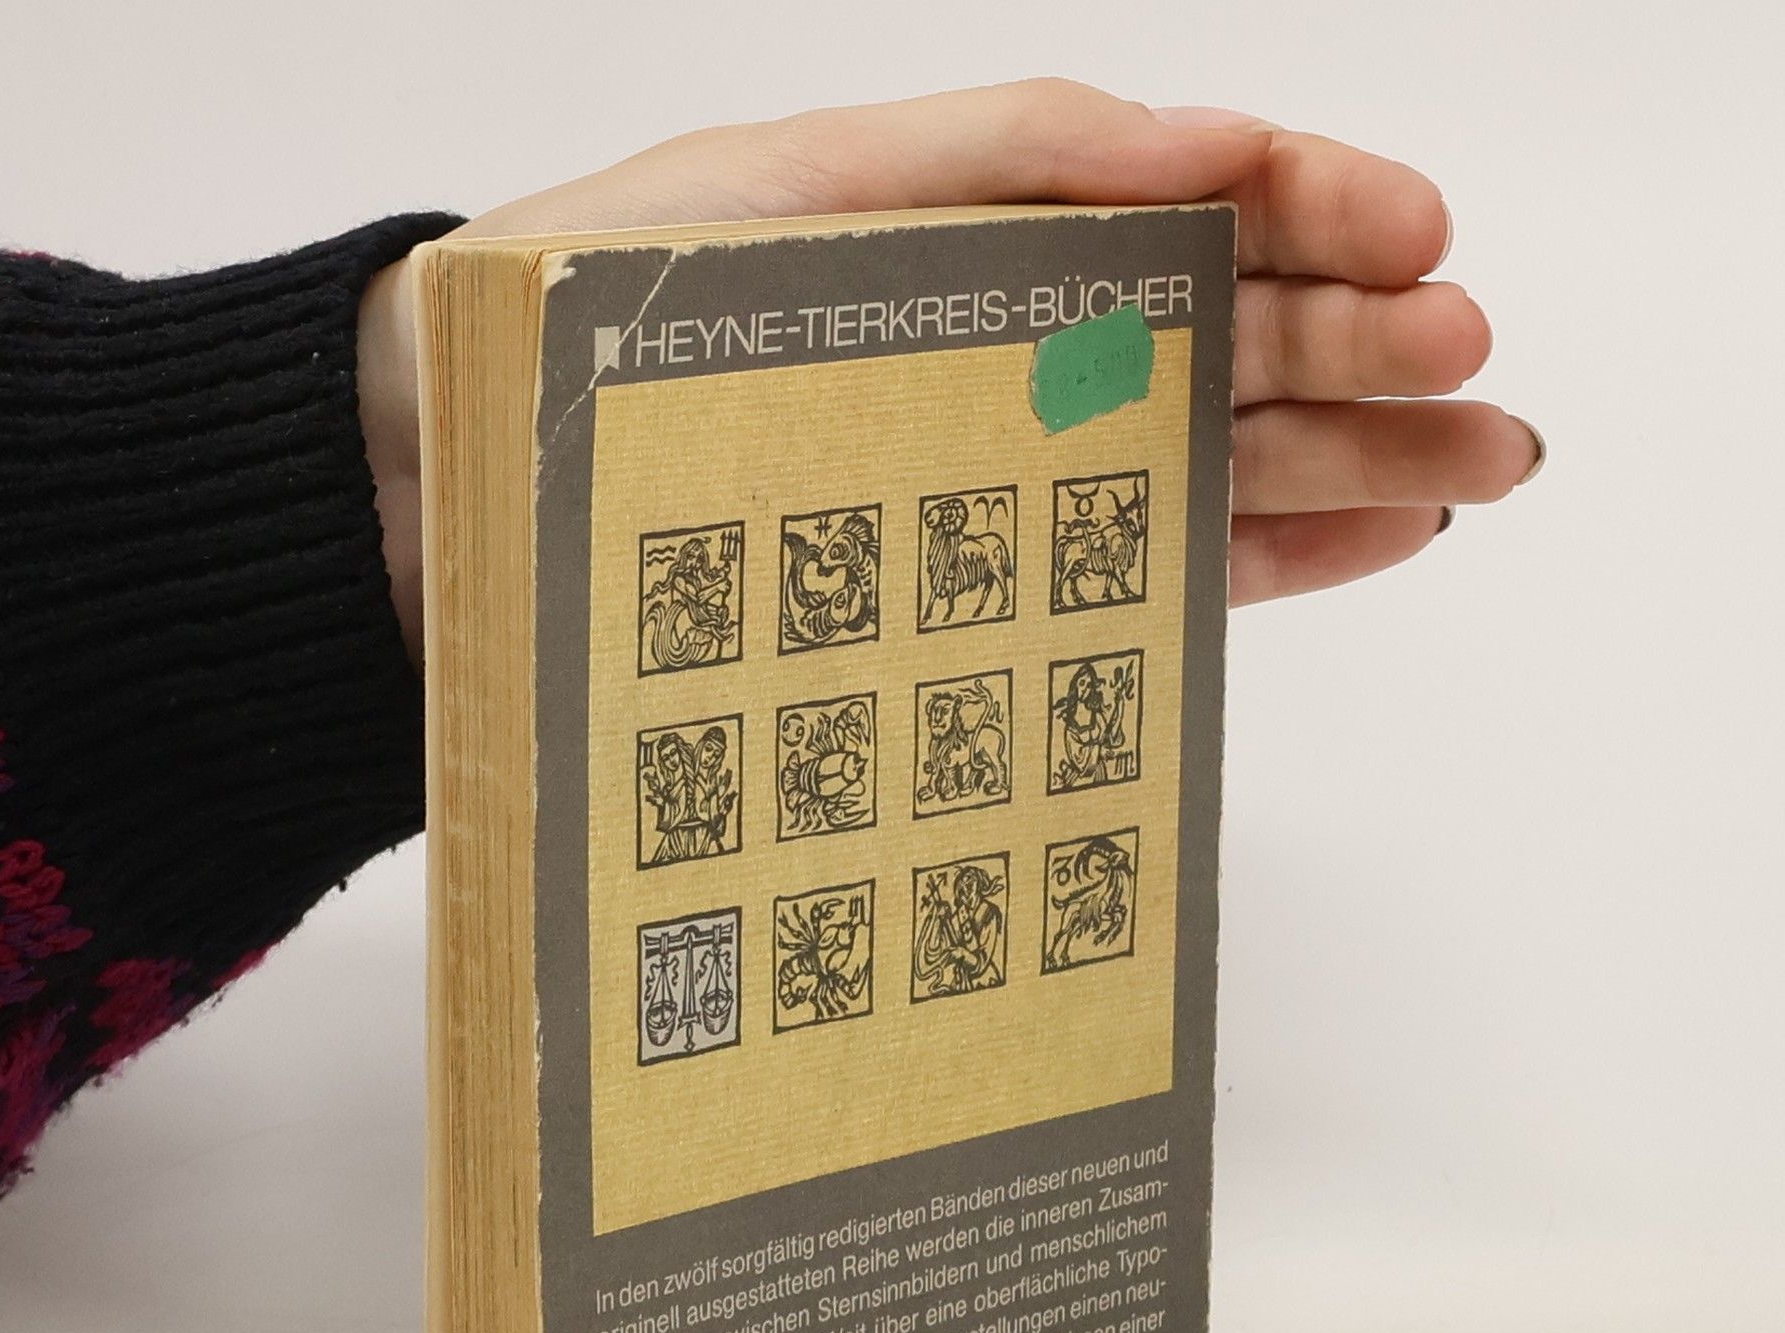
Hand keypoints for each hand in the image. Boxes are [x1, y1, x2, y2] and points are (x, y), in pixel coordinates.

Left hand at [358, 80, 1540, 663]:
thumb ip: (993, 160)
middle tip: (1483, 392)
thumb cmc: (579, 321)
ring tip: (1469, 473)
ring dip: (1345, 466)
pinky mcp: (960, 591)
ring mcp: (987, 476)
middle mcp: (991, 353)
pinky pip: (1130, 568)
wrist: (443, 504)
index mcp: (959, 231)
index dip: (1311, 211)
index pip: (1174, 203)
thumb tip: (1203, 147)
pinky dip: (1246, 558)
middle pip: (1213, 341)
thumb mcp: (777, 190)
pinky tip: (1353, 545)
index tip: (1421, 241)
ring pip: (1200, 460)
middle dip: (1361, 358)